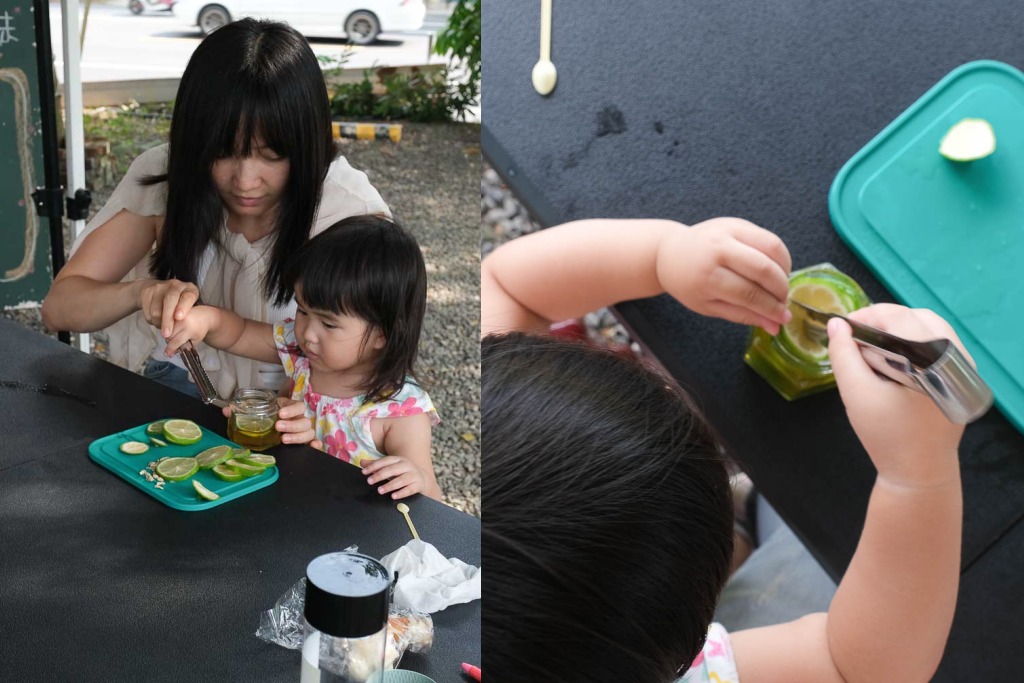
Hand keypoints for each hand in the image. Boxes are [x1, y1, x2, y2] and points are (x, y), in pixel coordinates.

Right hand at [137, 278, 200, 337]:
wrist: (156, 289)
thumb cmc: (179, 303)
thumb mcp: (189, 306)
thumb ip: (189, 316)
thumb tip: (185, 333)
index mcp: (189, 289)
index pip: (188, 296)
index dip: (183, 307)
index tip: (179, 317)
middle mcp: (175, 285)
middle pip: (170, 301)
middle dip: (168, 319)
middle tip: (167, 334)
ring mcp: (160, 287)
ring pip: (156, 309)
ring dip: (159, 323)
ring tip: (162, 327)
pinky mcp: (147, 292)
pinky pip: (148, 311)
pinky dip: (151, 320)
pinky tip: (156, 320)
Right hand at [164, 305, 216, 355]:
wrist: (203, 315)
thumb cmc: (200, 330)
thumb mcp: (195, 340)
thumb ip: (183, 348)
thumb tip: (169, 354)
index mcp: (189, 329)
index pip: (176, 341)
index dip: (170, 348)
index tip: (167, 354)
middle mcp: (181, 320)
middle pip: (168, 336)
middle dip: (169, 341)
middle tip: (175, 342)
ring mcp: (176, 315)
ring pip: (165, 330)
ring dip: (168, 335)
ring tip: (176, 335)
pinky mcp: (172, 312)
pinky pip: (165, 323)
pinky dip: (167, 328)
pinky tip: (173, 329)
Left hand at [220, 396, 319, 446]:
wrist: (273, 427)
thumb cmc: (267, 419)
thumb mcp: (257, 413)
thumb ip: (243, 411)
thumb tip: (227, 410)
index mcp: (289, 409)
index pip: (298, 405)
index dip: (291, 409)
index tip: (280, 414)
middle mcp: (299, 419)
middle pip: (304, 420)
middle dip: (292, 424)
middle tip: (278, 427)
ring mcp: (303, 431)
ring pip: (309, 431)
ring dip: (298, 435)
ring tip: (284, 439)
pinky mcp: (305, 442)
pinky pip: (315, 442)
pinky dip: (316, 445)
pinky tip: (313, 447)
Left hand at [362, 456, 432, 499]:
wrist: (422, 478)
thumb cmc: (402, 472)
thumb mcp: (391, 467)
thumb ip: (377, 465)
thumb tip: (362, 462)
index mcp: (399, 460)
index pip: (385, 461)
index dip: (374, 466)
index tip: (364, 472)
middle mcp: (407, 465)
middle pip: (392, 469)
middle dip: (380, 475)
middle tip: (369, 481)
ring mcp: (414, 475)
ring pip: (401, 480)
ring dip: (389, 485)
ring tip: (379, 490)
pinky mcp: (418, 485)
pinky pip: (410, 489)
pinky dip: (401, 493)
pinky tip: (393, 496)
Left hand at [655, 217, 791, 333]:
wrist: (671, 253)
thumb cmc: (689, 284)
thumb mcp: (709, 306)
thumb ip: (743, 316)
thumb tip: (775, 327)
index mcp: (706, 276)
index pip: (748, 294)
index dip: (769, 308)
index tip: (783, 318)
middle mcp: (717, 250)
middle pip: (763, 270)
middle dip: (780, 290)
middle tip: (783, 302)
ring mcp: (727, 232)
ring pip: (771, 249)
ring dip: (784, 271)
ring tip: (781, 286)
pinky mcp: (737, 223)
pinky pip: (769, 238)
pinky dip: (780, 255)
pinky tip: (778, 269)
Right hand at [828, 304, 966, 486]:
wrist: (919, 470)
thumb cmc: (886, 435)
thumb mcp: (856, 394)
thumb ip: (843, 356)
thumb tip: (837, 324)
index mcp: (932, 359)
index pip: (899, 318)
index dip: (867, 316)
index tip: (843, 328)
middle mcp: (957, 356)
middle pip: (918, 317)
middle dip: (884, 321)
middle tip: (857, 338)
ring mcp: (965, 365)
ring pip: (930, 327)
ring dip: (899, 330)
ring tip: (874, 348)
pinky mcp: (962, 374)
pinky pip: (938, 343)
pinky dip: (913, 342)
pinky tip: (894, 359)